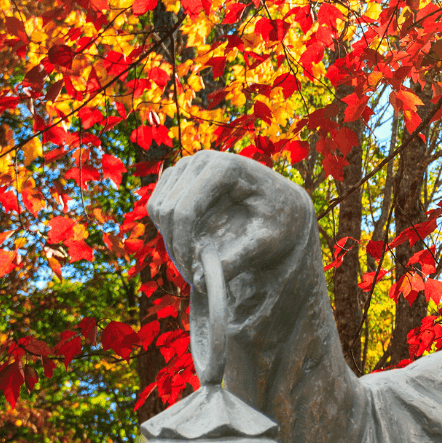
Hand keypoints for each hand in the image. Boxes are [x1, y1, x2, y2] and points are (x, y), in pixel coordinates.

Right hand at [147, 150, 313, 285]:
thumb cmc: (279, 222)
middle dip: (177, 247)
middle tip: (194, 277)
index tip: (193, 276)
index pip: (186, 210)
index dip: (183, 245)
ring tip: (201, 261)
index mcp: (227, 167)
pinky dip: (170, 231)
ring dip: (172, 241)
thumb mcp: (267, 243)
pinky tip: (197, 244)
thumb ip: (237, 260)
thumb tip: (202, 282)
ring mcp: (187, 165)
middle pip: (168, 210)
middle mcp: (202, 160)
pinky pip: (158, 208)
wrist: (282, 205)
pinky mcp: (178, 175)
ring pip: (159, 209)